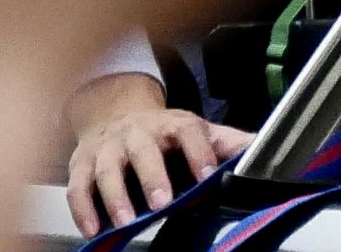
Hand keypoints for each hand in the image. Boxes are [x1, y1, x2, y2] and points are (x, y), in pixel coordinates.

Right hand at [65, 73, 250, 233]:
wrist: (115, 112)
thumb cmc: (162, 132)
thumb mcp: (197, 132)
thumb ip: (227, 143)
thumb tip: (262, 150)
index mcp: (172, 125)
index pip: (189, 132)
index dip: (200, 152)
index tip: (209, 174)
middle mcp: (138, 133)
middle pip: (144, 150)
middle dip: (152, 176)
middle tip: (162, 202)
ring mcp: (108, 148)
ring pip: (108, 169)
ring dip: (115, 196)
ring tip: (126, 221)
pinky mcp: (81, 164)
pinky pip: (79, 187)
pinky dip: (83, 209)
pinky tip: (93, 229)